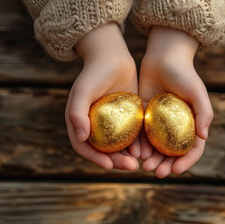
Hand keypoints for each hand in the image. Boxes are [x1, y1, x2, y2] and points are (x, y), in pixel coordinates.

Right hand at [65, 23, 139, 170]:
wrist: (112, 57)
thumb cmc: (94, 72)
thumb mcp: (83, 90)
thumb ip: (77, 113)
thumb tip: (81, 137)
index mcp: (80, 122)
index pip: (84, 147)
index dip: (95, 158)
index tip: (109, 165)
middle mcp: (94, 125)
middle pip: (104, 150)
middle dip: (116, 161)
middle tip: (131, 167)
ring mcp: (111, 123)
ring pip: (119, 145)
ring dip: (128, 155)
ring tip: (141, 161)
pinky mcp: (126, 117)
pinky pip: (131, 134)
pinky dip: (138, 143)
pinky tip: (147, 149)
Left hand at [138, 26, 213, 177]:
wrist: (163, 57)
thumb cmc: (184, 73)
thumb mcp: (197, 91)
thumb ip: (204, 113)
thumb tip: (203, 137)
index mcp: (192, 124)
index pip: (192, 149)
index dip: (186, 162)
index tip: (175, 170)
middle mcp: (177, 126)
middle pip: (172, 152)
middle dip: (165, 165)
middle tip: (155, 172)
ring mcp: (160, 122)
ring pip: (156, 147)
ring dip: (151, 158)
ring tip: (143, 165)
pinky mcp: (145, 116)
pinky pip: (142, 134)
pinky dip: (139, 145)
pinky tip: (134, 152)